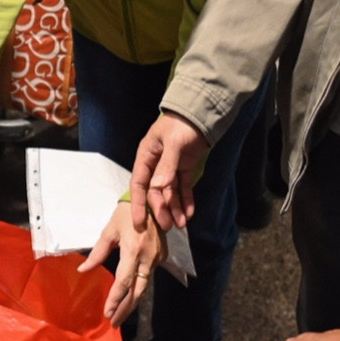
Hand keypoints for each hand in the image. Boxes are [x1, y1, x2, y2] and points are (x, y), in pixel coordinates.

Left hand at [79, 202, 167, 326]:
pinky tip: (130, 296)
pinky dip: (139, 288)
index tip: (108, 313)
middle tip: (114, 323)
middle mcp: (147, 258)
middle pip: (137, 291)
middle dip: (125, 309)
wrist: (153, 200)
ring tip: (120, 315)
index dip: (115, 299)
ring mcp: (157, 259)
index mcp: (132, 250)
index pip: (123, 281)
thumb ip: (97, 253)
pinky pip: (149, 276)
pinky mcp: (162, 257)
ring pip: (144, 287)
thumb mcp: (109, 231)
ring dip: (132, 302)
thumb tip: (83, 270)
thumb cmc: (126, 214)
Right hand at [131, 113, 208, 230]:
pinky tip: (190, 213)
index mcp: (146, 156)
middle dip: (161, 209)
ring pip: (170, 193)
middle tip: (169, 226)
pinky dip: (186, 201)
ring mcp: (170, 168)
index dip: (138, 204)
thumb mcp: (173, 143)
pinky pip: (183, 188)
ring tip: (182, 224)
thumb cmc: (182, 124)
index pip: (139, 184)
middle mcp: (156, 165)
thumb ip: (166, 165)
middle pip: (156, 192)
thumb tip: (158, 187)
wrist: (201, 114)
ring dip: (175, 208)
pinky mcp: (185, 169)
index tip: (138, 222)